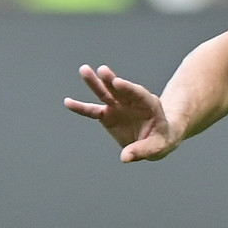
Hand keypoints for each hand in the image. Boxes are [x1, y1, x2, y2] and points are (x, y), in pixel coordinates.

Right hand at [64, 64, 179, 161]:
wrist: (155, 139)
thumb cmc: (159, 140)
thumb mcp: (156, 148)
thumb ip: (141, 150)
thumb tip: (124, 158)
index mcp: (150, 105)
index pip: (139, 94)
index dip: (129, 88)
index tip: (118, 82)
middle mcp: (132, 102)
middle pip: (121, 90)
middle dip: (112, 80)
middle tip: (103, 70)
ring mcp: (118, 106)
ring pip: (105, 93)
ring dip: (95, 83)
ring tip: (84, 70)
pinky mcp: (107, 114)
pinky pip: (92, 111)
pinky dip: (81, 107)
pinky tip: (68, 102)